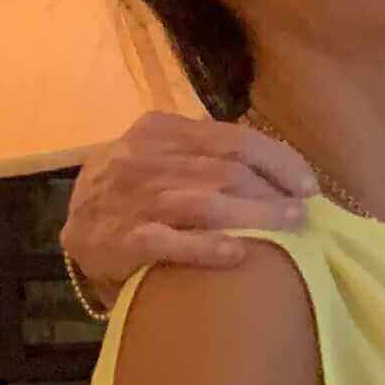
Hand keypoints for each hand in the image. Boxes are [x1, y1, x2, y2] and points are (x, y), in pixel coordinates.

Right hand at [63, 112, 314, 293]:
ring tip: (290, 228)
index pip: (232, 138)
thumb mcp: (161, 156)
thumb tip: (279, 168)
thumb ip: (205, 153)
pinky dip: (206, 247)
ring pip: (205, 202)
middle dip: (272, 192)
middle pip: (225, 171)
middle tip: (303, 214)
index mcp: (159, 130)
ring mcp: (131, 199)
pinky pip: (168, 242)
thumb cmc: (135, 192)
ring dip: (255, 214)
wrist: (76, 227)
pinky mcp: (120, 239)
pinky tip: (238, 253)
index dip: (277, 161)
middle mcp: (144, 158)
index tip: (308, 185)